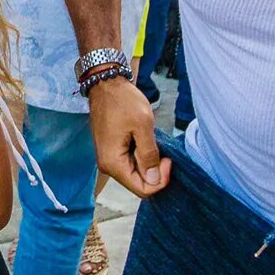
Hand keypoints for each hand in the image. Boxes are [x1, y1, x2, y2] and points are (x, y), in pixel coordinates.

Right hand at [87, 76, 169, 197]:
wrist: (106, 85)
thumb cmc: (123, 101)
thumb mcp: (142, 125)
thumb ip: (149, 155)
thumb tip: (153, 180)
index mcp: (113, 163)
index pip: (141, 189)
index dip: (160, 180)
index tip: (168, 159)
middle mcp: (107, 166)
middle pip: (138, 184)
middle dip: (155, 173)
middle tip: (164, 152)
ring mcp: (108, 159)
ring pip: (135, 175)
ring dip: (149, 164)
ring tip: (154, 143)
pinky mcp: (111, 152)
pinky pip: (130, 164)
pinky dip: (142, 158)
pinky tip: (145, 142)